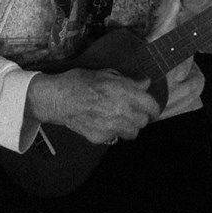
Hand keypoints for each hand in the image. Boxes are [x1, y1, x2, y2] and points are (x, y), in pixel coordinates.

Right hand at [26, 69, 159, 144]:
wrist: (57, 99)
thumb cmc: (79, 81)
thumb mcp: (105, 74)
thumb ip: (128, 81)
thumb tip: (145, 83)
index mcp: (123, 93)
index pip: (151, 106)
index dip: (154, 107)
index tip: (151, 108)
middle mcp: (121, 111)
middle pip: (144, 122)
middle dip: (141, 116)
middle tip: (133, 111)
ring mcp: (111, 127)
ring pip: (132, 133)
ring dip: (130, 126)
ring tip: (120, 118)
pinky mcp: (101, 138)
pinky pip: (115, 137)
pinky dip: (113, 131)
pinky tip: (103, 121)